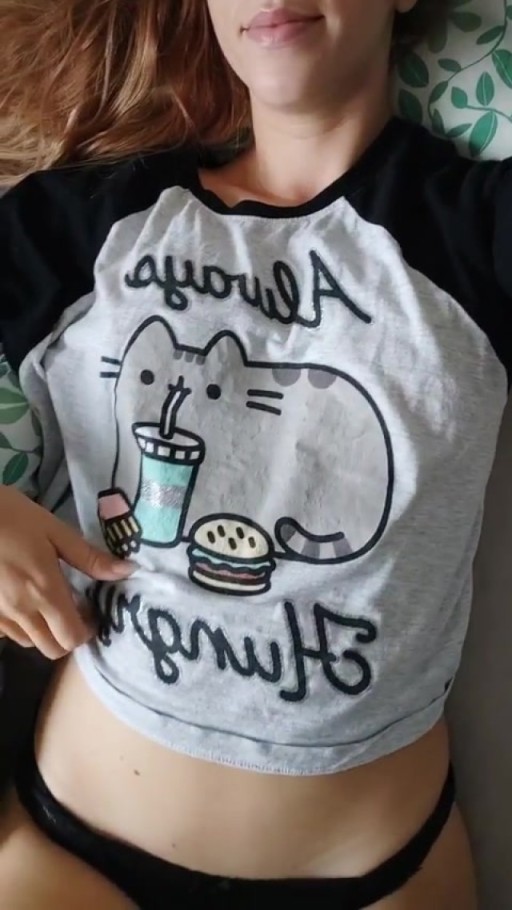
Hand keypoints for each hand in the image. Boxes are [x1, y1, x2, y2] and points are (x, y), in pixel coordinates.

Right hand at [0, 485, 133, 659]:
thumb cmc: (9, 514)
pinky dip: (18, 624)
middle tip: (71, 608)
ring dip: (42, 630)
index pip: (72, 637)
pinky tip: (19, 598)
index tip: (90, 610)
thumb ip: (89, 557)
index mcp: (44, 591)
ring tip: (45, 601)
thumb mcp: (53, 529)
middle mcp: (20, 611)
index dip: (87, 630)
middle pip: (51, 648)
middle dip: (66, 634)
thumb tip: (127, 571)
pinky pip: (6, 633)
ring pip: (28, 643)